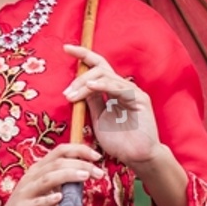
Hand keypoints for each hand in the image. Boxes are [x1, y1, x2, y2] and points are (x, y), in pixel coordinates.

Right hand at [0, 142, 101, 205]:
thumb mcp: (48, 193)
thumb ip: (63, 184)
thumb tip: (85, 177)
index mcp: (39, 170)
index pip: (60, 152)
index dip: (79, 150)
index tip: (97, 157)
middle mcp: (31, 177)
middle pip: (57, 163)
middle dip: (80, 164)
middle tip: (99, 172)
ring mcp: (25, 193)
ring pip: (47, 179)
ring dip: (67, 175)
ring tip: (85, 176)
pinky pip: (35, 204)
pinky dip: (48, 200)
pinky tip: (59, 198)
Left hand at [62, 45, 160, 170]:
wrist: (137, 158)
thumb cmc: (119, 142)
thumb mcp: (98, 118)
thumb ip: (91, 101)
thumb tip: (76, 88)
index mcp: (113, 90)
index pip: (98, 66)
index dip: (83, 55)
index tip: (66, 48)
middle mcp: (123, 87)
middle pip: (100, 68)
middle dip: (80, 76)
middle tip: (66, 92)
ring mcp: (132, 92)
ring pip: (106, 76)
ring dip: (85, 84)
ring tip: (72, 96)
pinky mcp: (140, 99)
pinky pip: (119, 87)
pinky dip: (102, 85)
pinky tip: (89, 88)